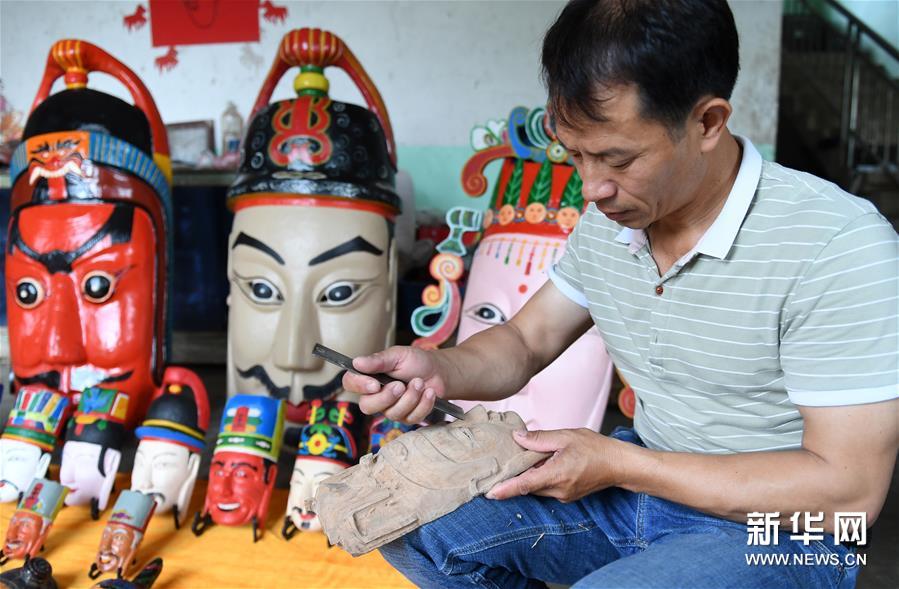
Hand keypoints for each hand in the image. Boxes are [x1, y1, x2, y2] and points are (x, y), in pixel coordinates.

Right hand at [341, 345, 448, 423]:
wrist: (440, 371)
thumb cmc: (417, 361)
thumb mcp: (397, 355)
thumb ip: (377, 360)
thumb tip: (357, 362)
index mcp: (370, 377)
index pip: (351, 384)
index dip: (359, 386)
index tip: (374, 383)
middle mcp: (377, 395)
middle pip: (367, 406)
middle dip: (386, 397)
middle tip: (401, 385)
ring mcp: (392, 409)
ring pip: (392, 413)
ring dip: (410, 397)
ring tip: (420, 382)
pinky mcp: (408, 417)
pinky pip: (411, 418)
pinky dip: (423, 404)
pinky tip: (429, 392)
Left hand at [486, 429, 626, 501]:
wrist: (619, 464)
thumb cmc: (595, 448)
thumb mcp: (566, 436)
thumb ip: (539, 439)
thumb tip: (517, 437)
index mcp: (557, 474)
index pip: (525, 485)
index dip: (506, 489)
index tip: (489, 493)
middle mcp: (559, 489)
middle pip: (528, 486)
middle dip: (515, 477)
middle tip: (501, 465)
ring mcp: (563, 495)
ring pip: (537, 488)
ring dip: (529, 476)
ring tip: (524, 460)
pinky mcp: (567, 496)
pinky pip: (546, 488)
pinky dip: (540, 478)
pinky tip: (543, 464)